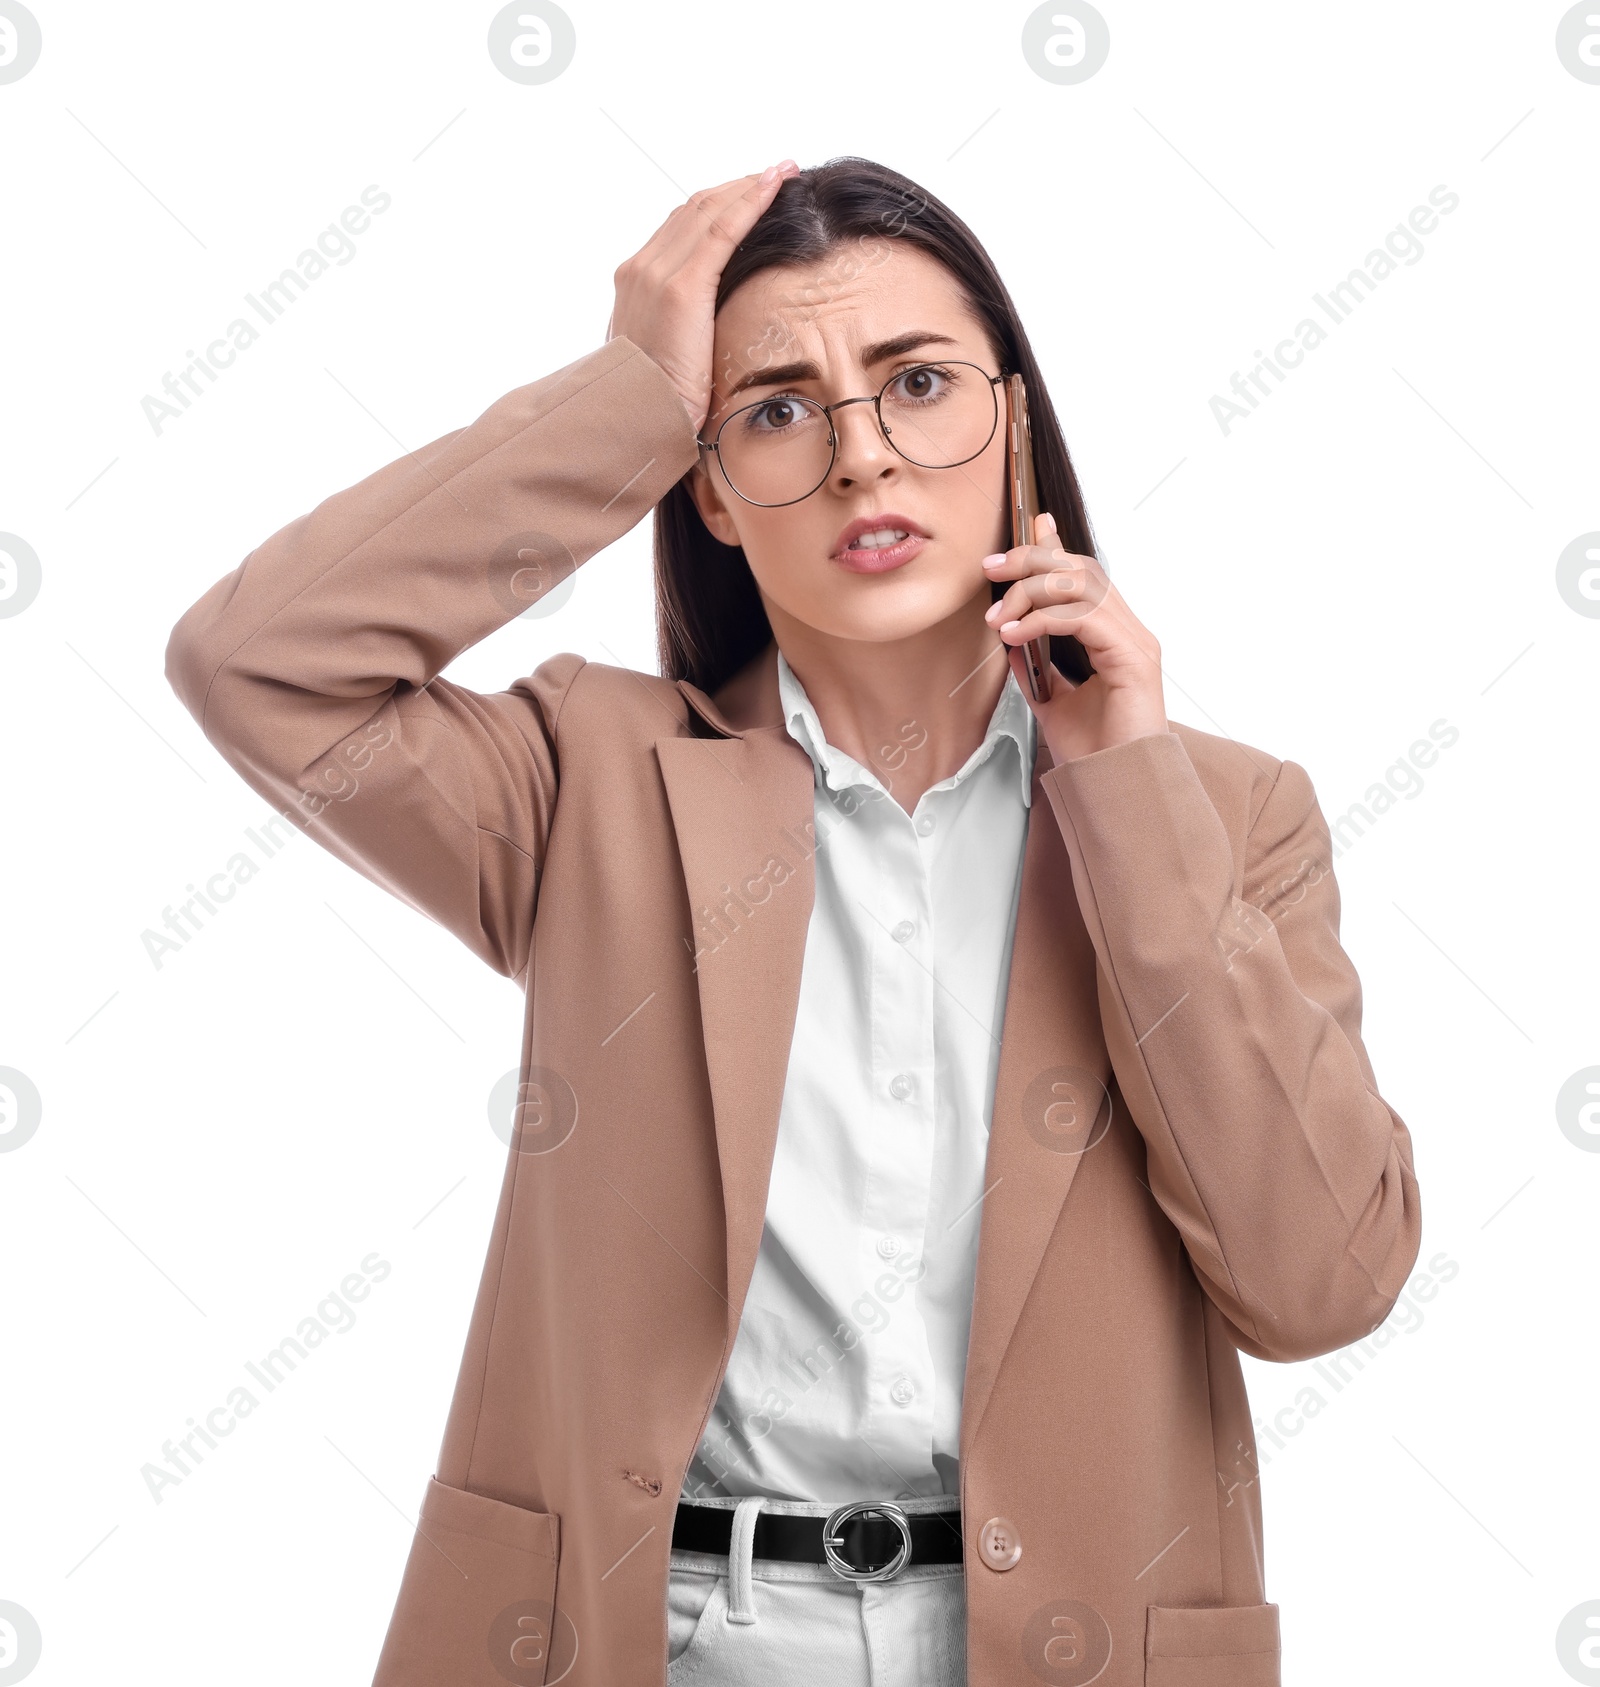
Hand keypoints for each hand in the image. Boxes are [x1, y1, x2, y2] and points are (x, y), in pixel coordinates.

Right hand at [606, 161, 800, 434]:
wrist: (633, 426)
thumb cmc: (653, 409)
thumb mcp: (662, 364)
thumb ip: (678, 338)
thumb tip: (703, 344)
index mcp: (635, 286)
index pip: (679, 231)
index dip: (717, 209)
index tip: (749, 198)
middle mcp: (640, 271)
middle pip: (694, 212)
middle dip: (736, 190)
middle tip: (776, 175)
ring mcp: (656, 275)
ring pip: (708, 211)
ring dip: (748, 187)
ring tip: (783, 173)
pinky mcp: (681, 288)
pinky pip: (722, 230)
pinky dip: (751, 201)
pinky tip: (776, 184)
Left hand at [982, 511, 1167, 763]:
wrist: (1116, 788)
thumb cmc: (1093, 751)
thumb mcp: (1050, 699)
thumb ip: (1033, 664)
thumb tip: (1007, 632)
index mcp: (1113, 636)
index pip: (1084, 576)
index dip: (1057, 547)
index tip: (1031, 524)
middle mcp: (1129, 631)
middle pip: (1082, 570)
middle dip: (1034, 559)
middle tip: (992, 567)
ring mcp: (1135, 642)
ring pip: (1082, 586)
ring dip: (1031, 592)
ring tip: (997, 616)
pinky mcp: (1133, 658)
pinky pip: (1084, 618)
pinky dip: (1043, 619)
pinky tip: (1015, 634)